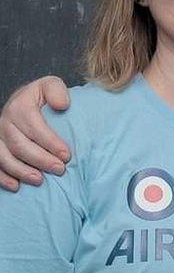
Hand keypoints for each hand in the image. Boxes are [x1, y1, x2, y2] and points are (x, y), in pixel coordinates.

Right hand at [0, 76, 71, 191]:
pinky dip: (4, 177)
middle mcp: (5, 122)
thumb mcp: (50, 86)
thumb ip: (57, 91)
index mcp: (20, 106)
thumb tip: (62, 105)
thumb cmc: (42, 96)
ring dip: (22, 171)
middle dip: (41, 160)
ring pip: (4, 158)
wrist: (23, 101)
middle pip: (20, 145)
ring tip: (40, 180)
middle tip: (60, 170)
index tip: (67, 155)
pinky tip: (16, 186)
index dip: (51, 143)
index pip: (34, 127)